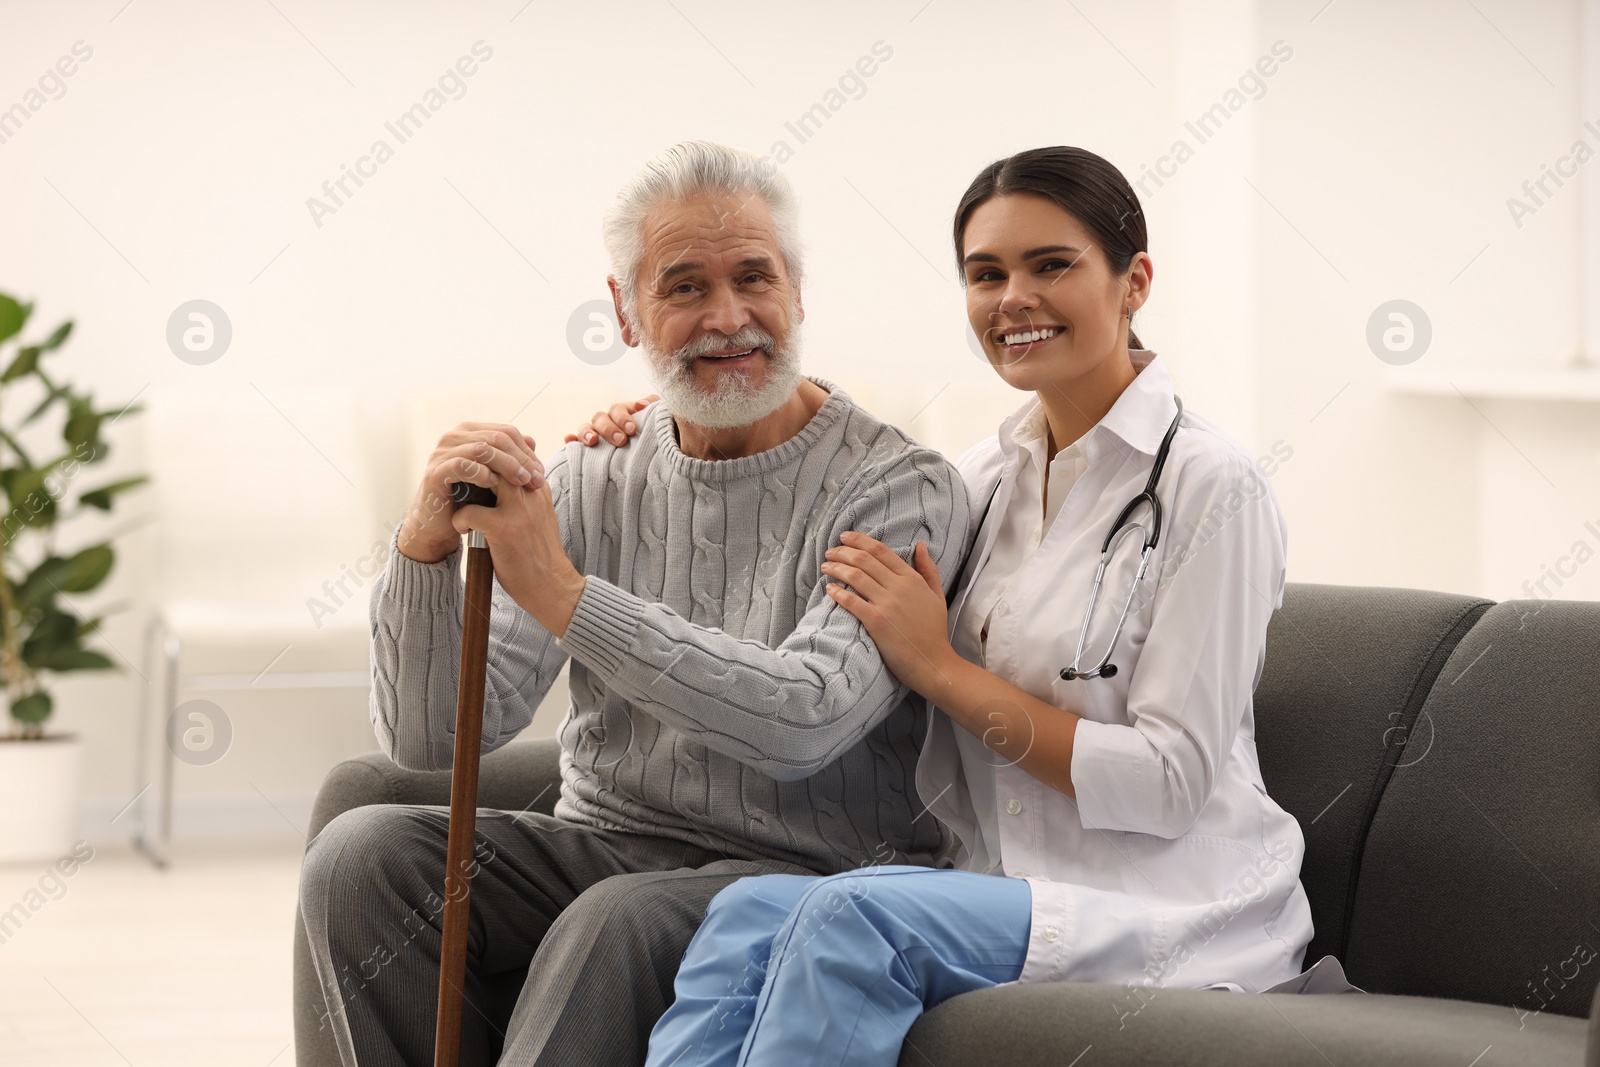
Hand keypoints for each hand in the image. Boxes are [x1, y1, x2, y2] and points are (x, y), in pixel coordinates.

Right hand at [398, 422, 544, 564]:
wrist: (440, 526)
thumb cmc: (469, 500)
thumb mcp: (495, 477)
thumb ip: (511, 458)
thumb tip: (533, 440)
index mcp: (470, 432)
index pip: (506, 432)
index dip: (527, 451)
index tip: (540, 473)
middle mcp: (454, 437)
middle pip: (497, 438)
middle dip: (521, 459)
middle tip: (535, 480)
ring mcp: (442, 452)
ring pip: (483, 449)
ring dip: (507, 465)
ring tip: (521, 483)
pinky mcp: (435, 472)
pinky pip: (462, 465)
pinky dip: (481, 473)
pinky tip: (494, 485)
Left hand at [450, 463, 586, 637]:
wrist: (553, 586)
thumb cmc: (539, 554)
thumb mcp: (537, 515)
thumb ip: (524, 495)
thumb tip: (503, 478)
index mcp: (538, 488)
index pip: (511, 454)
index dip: (486, 458)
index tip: (470, 471)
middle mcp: (531, 493)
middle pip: (498, 457)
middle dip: (474, 464)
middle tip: (458, 477)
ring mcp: (518, 510)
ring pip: (485, 476)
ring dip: (466, 485)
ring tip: (458, 498)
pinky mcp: (504, 529)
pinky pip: (470, 511)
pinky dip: (460, 518)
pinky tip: (463, 528)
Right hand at [566, 395, 657, 447]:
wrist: (655, 457)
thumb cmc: (656, 436)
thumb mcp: (659, 420)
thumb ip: (654, 407)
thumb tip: (641, 404)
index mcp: (622, 413)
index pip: (617, 410)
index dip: (623, 417)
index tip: (632, 429)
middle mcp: (607, 422)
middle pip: (600, 418)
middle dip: (609, 429)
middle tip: (621, 441)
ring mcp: (596, 434)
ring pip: (585, 427)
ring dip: (586, 432)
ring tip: (593, 441)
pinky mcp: (588, 449)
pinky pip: (575, 442)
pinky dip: (571, 440)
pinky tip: (568, 441)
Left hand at [821, 531, 956, 695]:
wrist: (934, 663)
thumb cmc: (934, 631)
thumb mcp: (937, 595)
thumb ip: (928, 569)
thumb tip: (921, 545)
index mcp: (912, 578)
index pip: (881, 550)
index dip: (859, 540)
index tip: (844, 537)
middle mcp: (899, 587)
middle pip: (864, 560)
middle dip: (842, 552)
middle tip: (829, 552)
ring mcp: (887, 604)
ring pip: (855, 576)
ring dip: (836, 568)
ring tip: (825, 567)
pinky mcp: (876, 622)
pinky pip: (852, 601)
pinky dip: (838, 592)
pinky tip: (829, 589)